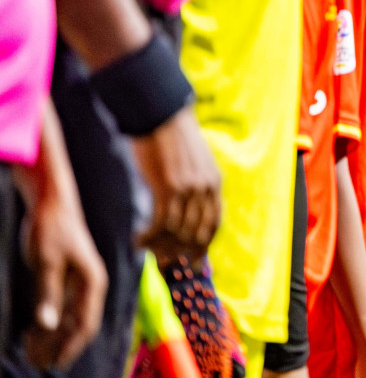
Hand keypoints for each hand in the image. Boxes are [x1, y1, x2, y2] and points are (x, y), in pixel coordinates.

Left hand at [18, 184, 107, 369]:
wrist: (51, 202)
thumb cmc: (51, 229)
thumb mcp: (47, 261)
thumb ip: (48, 293)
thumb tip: (48, 325)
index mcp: (92, 281)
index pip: (86, 323)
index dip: (71, 346)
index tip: (55, 363)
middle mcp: (90, 284)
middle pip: (78, 324)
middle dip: (60, 346)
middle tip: (38, 364)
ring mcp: (78, 281)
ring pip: (69, 318)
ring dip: (53, 337)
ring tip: (32, 353)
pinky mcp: (66, 278)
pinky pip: (61, 307)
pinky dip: (49, 323)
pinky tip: (32, 333)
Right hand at [132, 106, 221, 257]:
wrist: (160, 116)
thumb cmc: (172, 139)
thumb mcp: (195, 163)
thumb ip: (196, 185)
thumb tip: (187, 209)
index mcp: (215, 182)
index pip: (214, 223)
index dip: (204, 245)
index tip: (194, 260)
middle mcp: (205, 188)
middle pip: (197, 232)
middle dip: (182, 251)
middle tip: (167, 261)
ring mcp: (188, 189)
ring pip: (177, 231)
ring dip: (161, 246)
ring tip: (148, 251)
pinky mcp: (167, 188)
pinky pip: (161, 223)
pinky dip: (149, 237)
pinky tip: (138, 240)